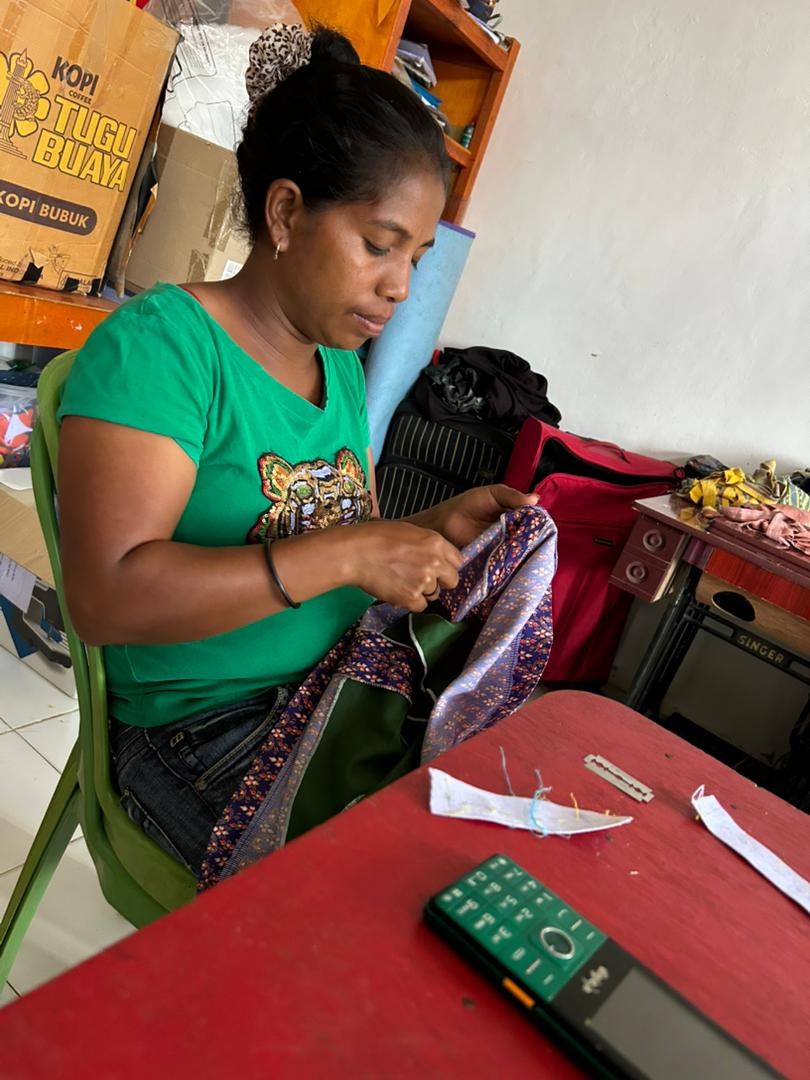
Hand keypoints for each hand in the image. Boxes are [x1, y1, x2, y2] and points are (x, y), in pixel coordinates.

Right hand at [340, 520, 461, 611]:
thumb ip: (428, 545)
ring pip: (434, 594)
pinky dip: (410, 602)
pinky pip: (420, 606)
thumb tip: (438, 557)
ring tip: (402, 581)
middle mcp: (435, 562)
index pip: (458, 560)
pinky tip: (397, 590)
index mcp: (436, 542)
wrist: (356, 552)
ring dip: (422, 591)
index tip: (438, 567)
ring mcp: (424, 581)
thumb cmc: (376, 537)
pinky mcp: (411, 598)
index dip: (447, 565)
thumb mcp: (408, 531)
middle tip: (422, 578)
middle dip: (440, 581)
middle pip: (452, 580)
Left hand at [430, 485, 538, 548]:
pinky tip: (515, 557)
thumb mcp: (493, 493)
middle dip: (533, 537)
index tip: (542, 525)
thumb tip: (535, 499)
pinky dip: (512, 558)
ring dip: (523, 548)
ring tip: (527, 549)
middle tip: (535, 539)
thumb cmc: (468, 504)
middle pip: (529, 535)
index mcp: (514, 513)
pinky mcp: (496, 556)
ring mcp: (505, 544)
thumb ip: (512, 496)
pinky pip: (508, 558)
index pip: (533, 518)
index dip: (539, 522)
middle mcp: (512, 529)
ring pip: (521, 547)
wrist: (446, 522)